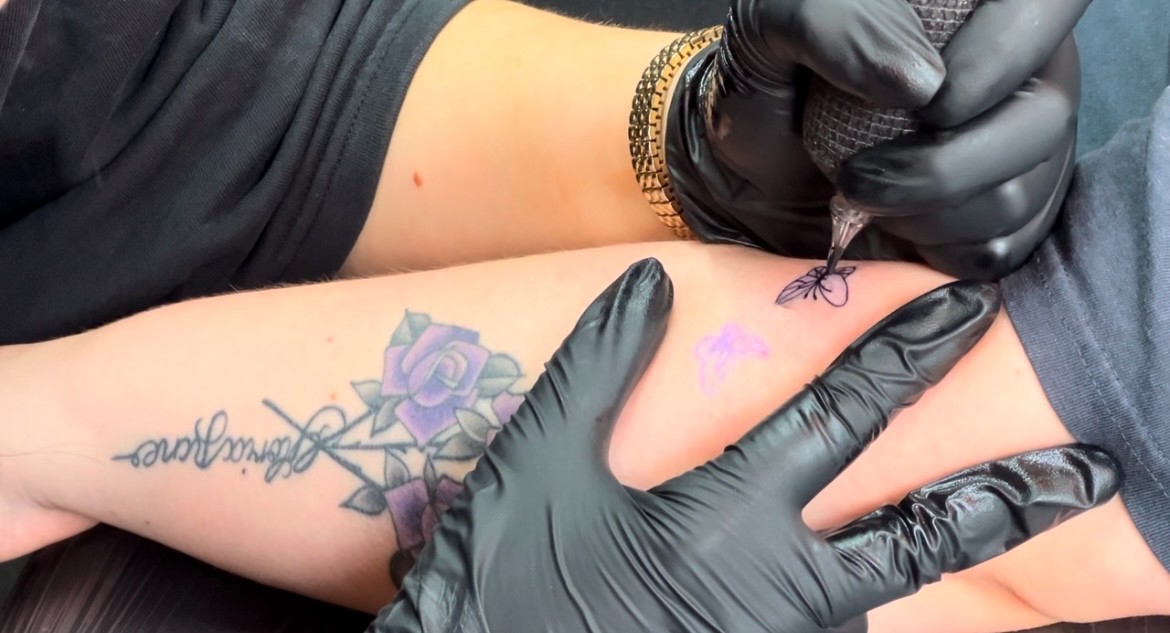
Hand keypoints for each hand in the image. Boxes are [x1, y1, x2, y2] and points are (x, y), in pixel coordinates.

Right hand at [371, 259, 1119, 632]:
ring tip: (1002, 525)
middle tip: (1089, 471)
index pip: (843, 416)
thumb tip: (648, 282)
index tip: (970, 309)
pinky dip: (864, 611)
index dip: (909, 353)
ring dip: (947, 560)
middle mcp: (775, 589)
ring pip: (889, 603)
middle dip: (1009, 497)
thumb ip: (602, 364)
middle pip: (920, 537)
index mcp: (728, 517)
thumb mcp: (543, 456)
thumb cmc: (504, 574)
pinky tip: (872, 594)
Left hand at [666, 0, 1091, 279]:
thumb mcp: (778, 22)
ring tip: (863, 196)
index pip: (1046, 5)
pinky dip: (942, 251)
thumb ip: (838, 25)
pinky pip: (1008, 246)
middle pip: (1046, 117)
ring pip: (1023, 192)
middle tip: (858, 176)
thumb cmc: (772, 68)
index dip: (1001, 60)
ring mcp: (1019, 140)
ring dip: (930, 215)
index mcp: (977, 4)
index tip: (927, 104)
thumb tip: (919, 81)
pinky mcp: (1004, 209)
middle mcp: (1018, 66)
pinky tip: (894, 226)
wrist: (755, 148)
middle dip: (944, 168)